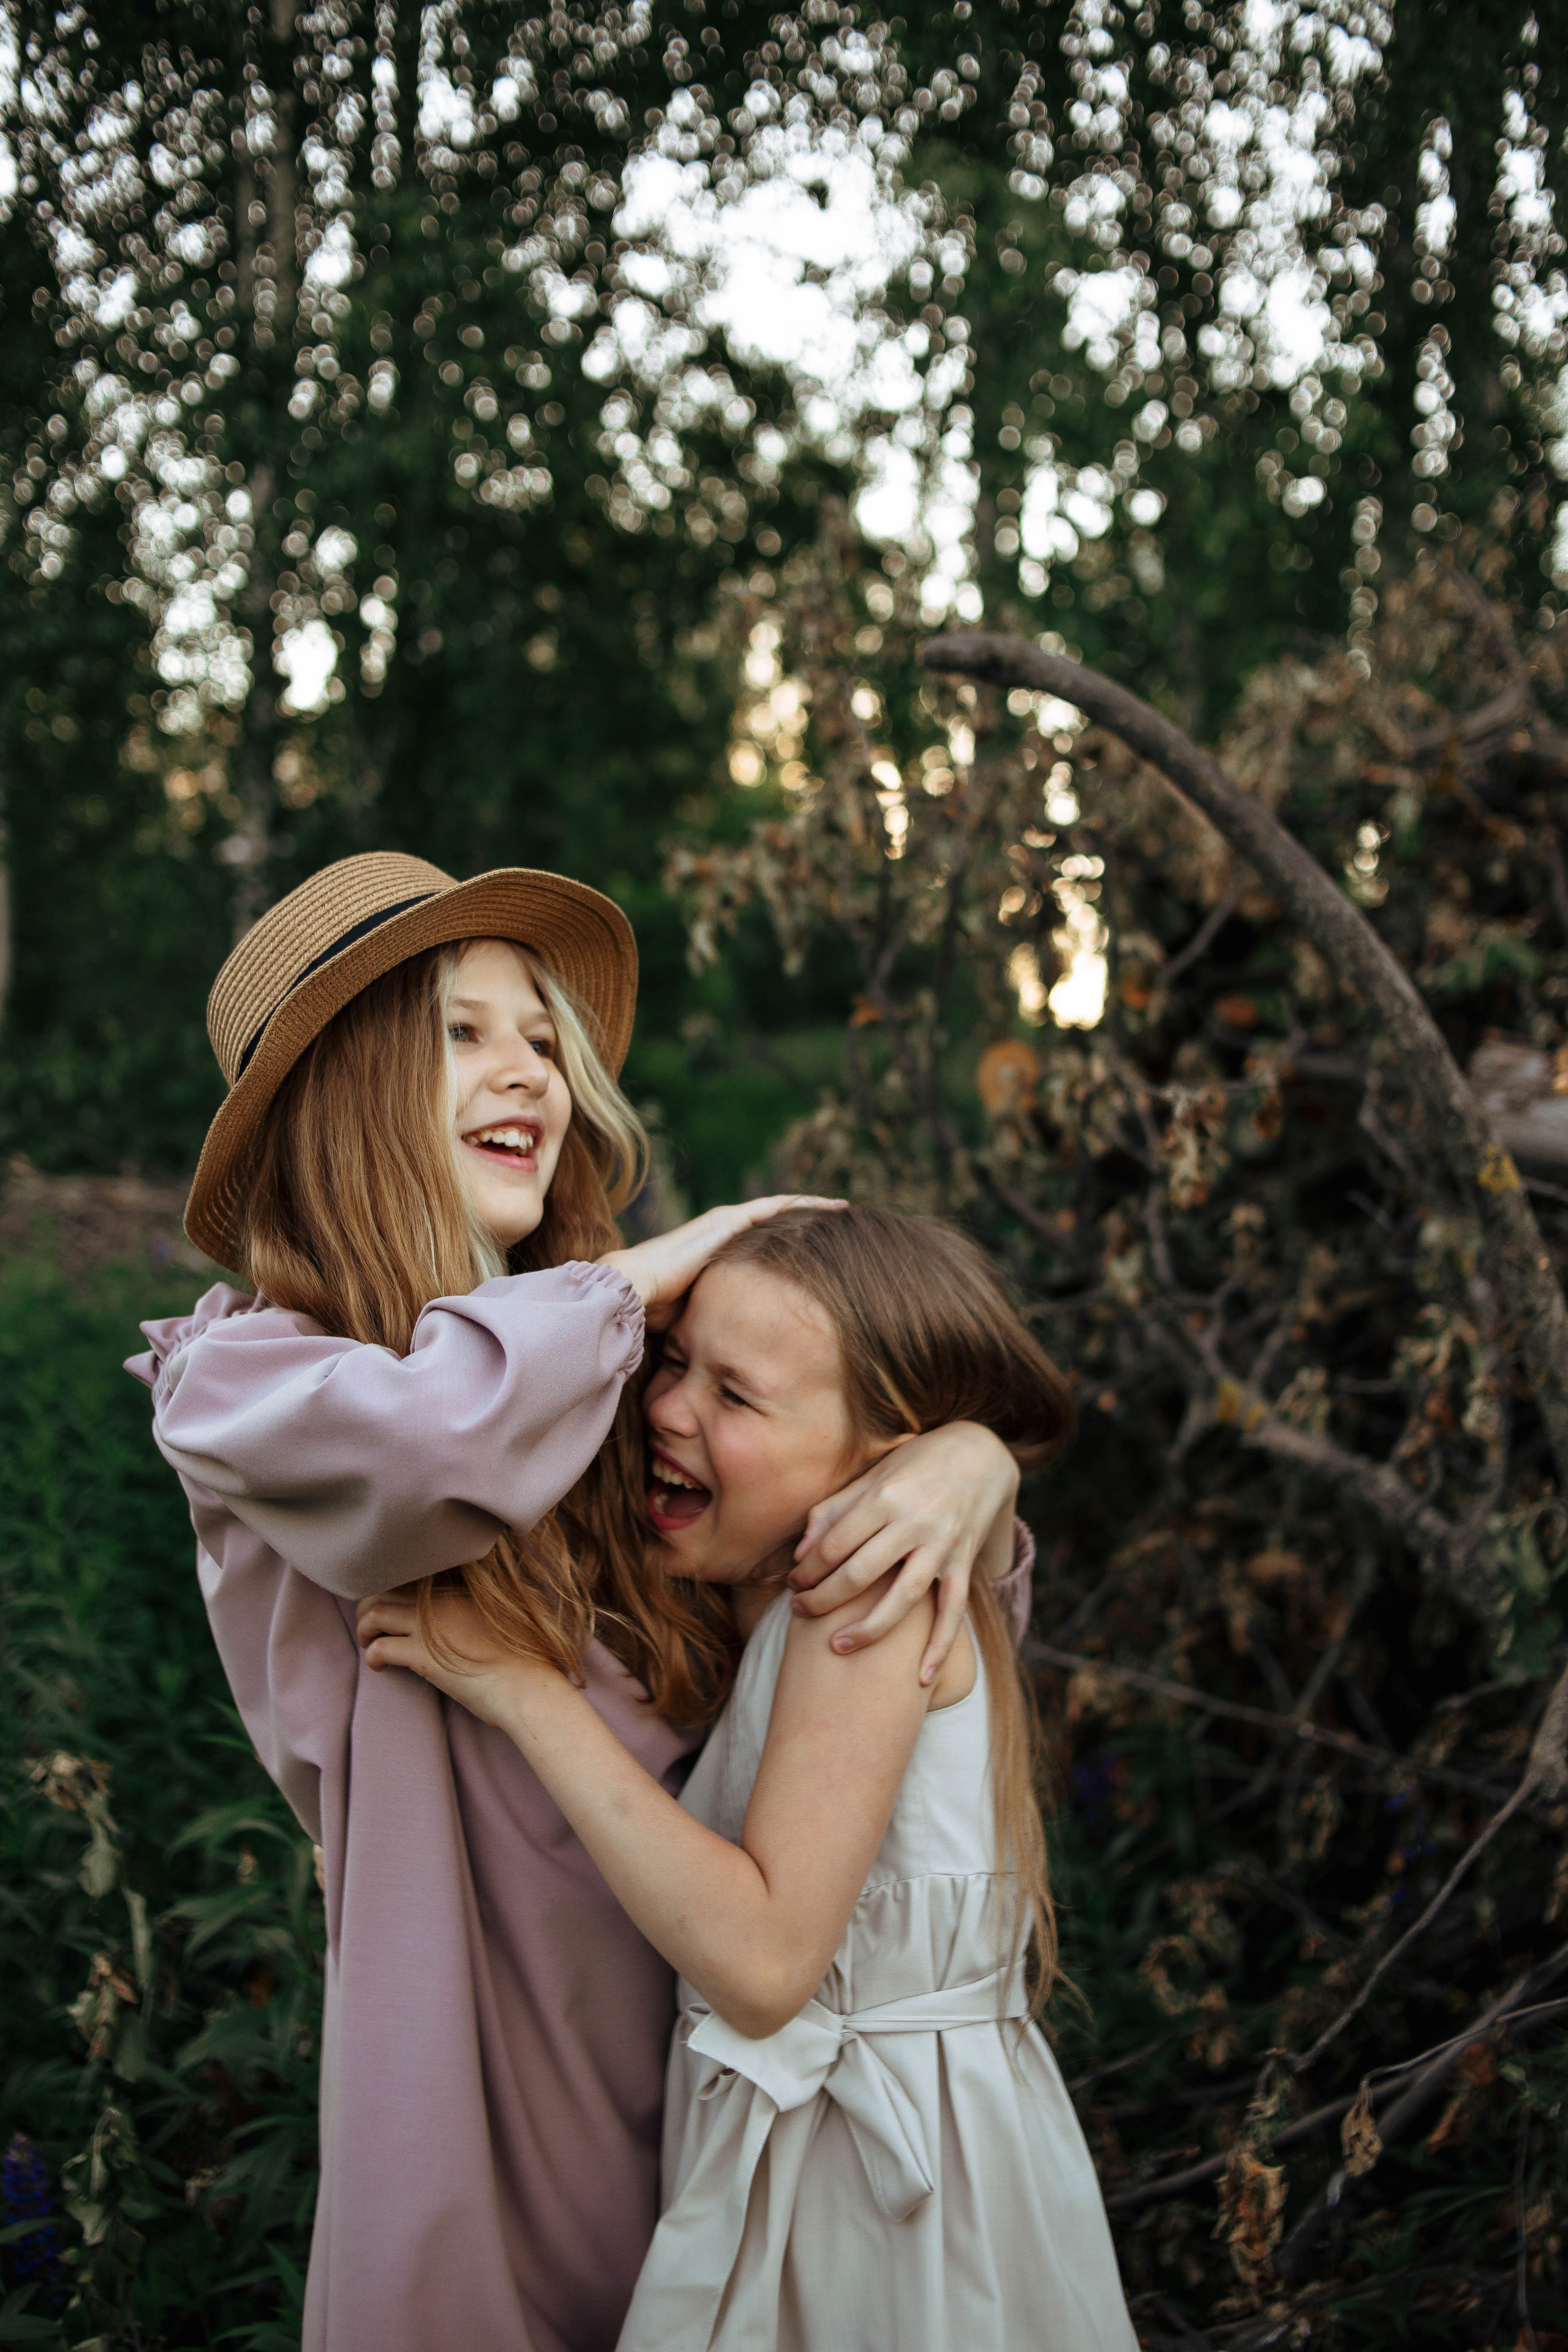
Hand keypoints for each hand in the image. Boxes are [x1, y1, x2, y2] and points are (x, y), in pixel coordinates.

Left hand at [355, 1587, 555, 1728]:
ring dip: (364, 1628)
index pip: (414, 1578)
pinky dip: (372, 1656)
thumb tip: (468, 1619)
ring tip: (366, 1643)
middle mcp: (442, 1602)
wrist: (528, 1688)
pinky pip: (380, 1647)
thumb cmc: (526, 1663)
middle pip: (387, 1589)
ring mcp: (430, 1626)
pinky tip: (379, 1667)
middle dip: (369, 1605)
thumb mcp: (506, 1621)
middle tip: (368, 1625)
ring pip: (375, 1613)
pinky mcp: (422, 1656)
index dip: (395, 1589)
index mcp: (462, 1591)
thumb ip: (481, 1611)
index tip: (392, 1606)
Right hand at [600, 1195, 845, 1332]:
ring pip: (779, 1211)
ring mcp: (726, 1224)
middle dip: (803, 1227)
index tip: (813, 1260)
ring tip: (841, 1212)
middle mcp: (720, 1235)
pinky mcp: (731, 1220)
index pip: (758, 1251)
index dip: (785, 1251)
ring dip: (810, 1211)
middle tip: (836, 1232)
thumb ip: (712, 1325)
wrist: (631, 1291)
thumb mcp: (694, 1322)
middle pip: (773, 1228)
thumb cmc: (651, 1315)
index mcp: (712, 1258)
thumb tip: (724, 1360)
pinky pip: (778, 1207)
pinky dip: (804, 1204)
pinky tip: (831, 1206)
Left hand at [787, 1423, 1019, 1684]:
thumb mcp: (873, 1474)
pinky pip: (953, 1611)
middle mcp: (915, 1521)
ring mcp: (943, 1545)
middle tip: (800, 1612)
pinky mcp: (964, 1563)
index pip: (835, 1543)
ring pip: (904, 1597)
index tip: (793, 1582)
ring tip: (837, 1647)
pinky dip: (940, 1647)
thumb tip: (800, 1554)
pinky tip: (921, 1679)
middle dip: (824, 1598)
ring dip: (869, 1628)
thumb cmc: (915, 1464)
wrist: (980, 1455)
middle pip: (860, 1573)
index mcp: (886, 1496)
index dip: (807, 1568)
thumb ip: (834, 1510)